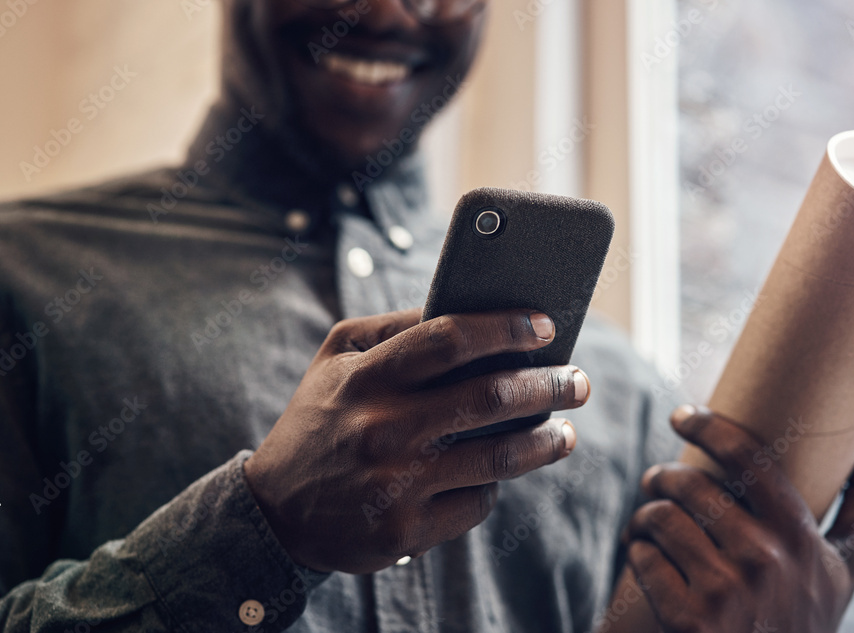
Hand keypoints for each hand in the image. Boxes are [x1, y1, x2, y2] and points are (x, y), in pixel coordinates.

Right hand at [243, 308, 589, 573]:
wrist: (276, 511)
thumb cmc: (321, 420)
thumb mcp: (337, 359)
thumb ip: (394, 327)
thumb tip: (463, 308)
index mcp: (365, 378)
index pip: (449, 339)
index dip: (506, 327)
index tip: (546, 325)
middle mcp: (382, 430)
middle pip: (490, 397)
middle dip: (549, 384)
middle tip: (578, 379)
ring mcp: (395, 485)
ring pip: (498, 457)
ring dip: (546, 441)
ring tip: (565, 431)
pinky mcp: (405, 531)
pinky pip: (477, 501)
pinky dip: (495, 483)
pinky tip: (499, 472)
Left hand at [624, 406, 853, 632]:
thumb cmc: (809, 612)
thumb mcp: (848, 562)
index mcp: (800, 535)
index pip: (745, 456)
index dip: (707, 425)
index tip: (682, 415)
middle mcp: (764, 559)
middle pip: (688, 483)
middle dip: (662, 476)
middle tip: (656, 481)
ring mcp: (724, 593)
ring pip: (658, 517)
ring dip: (644, 514)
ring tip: (648, 522)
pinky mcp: (688, 620)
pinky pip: (642, 557)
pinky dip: (636, 551)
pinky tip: (645, 554)